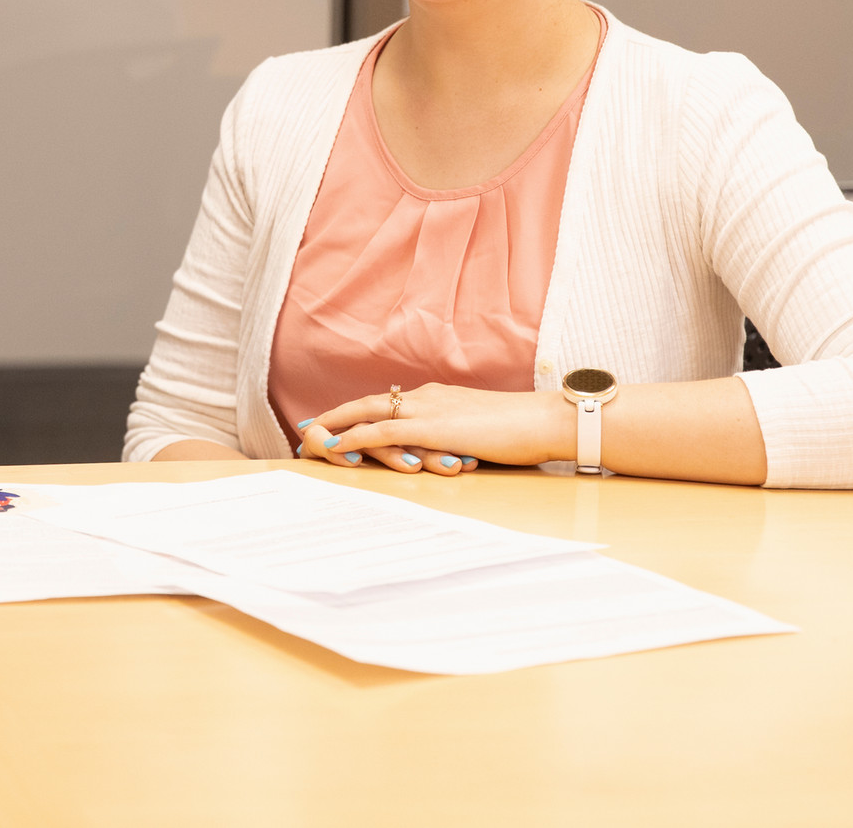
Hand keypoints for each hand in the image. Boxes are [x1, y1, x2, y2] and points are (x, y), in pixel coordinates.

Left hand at [303, 383, 578, 470]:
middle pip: (369, 402)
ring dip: (335, 426)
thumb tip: (447, 454)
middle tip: (307, 428)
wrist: (545, 421)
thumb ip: (458, 438)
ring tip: (309, 440)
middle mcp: (427, 397)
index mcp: (439, 398)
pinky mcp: (433, 428)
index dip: (360, 411)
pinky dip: (354, 438)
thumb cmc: (523, 431)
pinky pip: (382, 432)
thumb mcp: (482, 432)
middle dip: (335, 416)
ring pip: (368, 413)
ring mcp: (428, 410)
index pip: (390, 402)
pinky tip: (334, 449)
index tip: (337, 421)